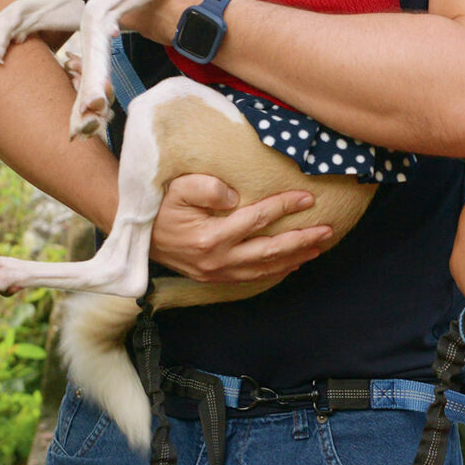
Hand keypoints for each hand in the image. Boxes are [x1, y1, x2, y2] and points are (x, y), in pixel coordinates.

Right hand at [147, 173, 330, 282]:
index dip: (284, 207)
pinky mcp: (214, 277)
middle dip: (301, 240)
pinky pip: (251, 277)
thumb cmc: (161, 206)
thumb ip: (205, 187)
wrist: (138, 234)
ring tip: (318, 247)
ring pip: (264, 268)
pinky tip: (292, 264)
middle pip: (269, 250)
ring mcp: (217, 271)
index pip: (257, 219)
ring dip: (294, 258)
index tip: (307, 198)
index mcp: (211, 236)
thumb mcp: (178, 188)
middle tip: (327, 229)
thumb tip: (234, 195)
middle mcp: (217, 259)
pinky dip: (275, 272)